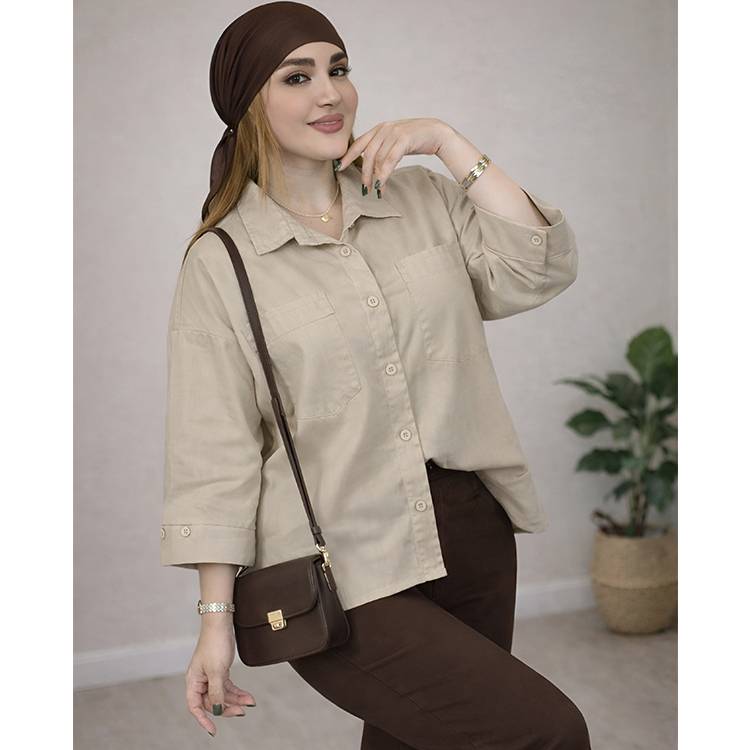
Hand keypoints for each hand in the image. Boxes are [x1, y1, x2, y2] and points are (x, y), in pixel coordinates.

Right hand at [185, 620, 255, 736]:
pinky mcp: (220, 670)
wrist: (221, 623)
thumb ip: (217, 692)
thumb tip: (217, 710)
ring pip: (222, 694)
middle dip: (226, 707)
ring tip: (250, 702)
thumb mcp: (217, 671)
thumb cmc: (215, 643)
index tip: (213, 730)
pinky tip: (247, 696)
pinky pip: (227, 686)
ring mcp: (210, 675)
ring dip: (235, 699)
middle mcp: (200, 680)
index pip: (195, 706)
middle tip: (242, 711)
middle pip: (211, 702)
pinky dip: (237, 691)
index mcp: (193, 681)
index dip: (203, 720)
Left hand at [336, 117, 452, 194]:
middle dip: (364, 173)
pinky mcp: (404, 139)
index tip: (339, 168)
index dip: (348, 156)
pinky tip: (381, 184)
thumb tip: (371, 166)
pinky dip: (384, 174)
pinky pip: (389, 160)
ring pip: (378, 158)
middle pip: (367, 154)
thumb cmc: (416, 140)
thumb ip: (382, 149)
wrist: (437, 133)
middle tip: (364, 188)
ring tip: (375, 190)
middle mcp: (384, 128)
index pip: (359, 143)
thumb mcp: (395, 142)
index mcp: (379, 128)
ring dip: (375, 177)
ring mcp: (394, 132)